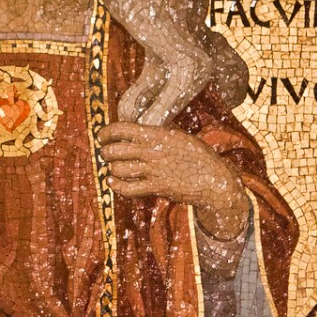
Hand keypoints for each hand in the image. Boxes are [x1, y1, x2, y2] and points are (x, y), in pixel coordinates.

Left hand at [98, 122, 249, 239]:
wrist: (215, 178)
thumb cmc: (198, 156)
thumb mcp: (179, 136)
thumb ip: (159, 133)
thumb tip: (140, 128)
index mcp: (157, 134)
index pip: (122, 128)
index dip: (106, 132)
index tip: (101, 137)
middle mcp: (152, 150)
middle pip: (115, 150)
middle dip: (106, 152)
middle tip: (106, 154)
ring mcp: (154, 169)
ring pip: (119, 169)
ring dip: (111, 169)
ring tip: (112, 168)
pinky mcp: (157, 187)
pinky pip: (128, 188)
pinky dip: (116, 186)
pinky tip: (113, 183)